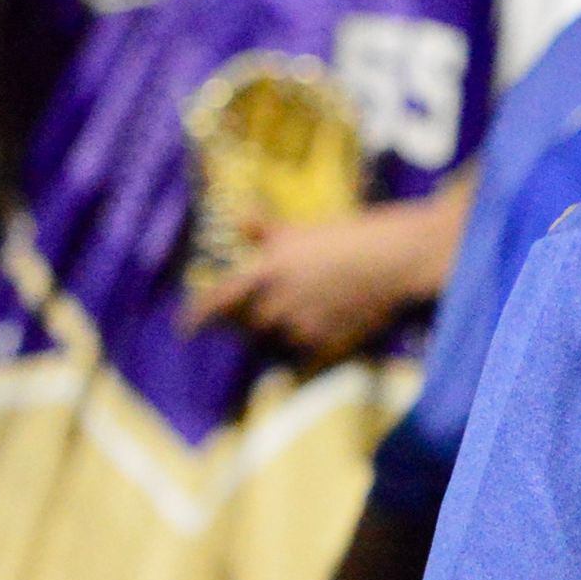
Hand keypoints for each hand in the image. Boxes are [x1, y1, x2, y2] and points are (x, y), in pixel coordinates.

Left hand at [183, 207, 439, 362]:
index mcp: (264, 275)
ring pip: (272, 345)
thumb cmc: (348, 238)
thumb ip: (265, 229)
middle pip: (243, 327)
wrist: (396, 262)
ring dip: (270, 339)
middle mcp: (276, 307)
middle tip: (243, 320)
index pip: (214, 303)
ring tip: (281, 328)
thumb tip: (238, 219)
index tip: (184, 329)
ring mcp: (302, 329)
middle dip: (239, 325)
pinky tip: (308, 347)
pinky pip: (303, 360)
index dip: (194, 318)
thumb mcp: (301, 229)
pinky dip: (300, 356)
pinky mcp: (329, 346)